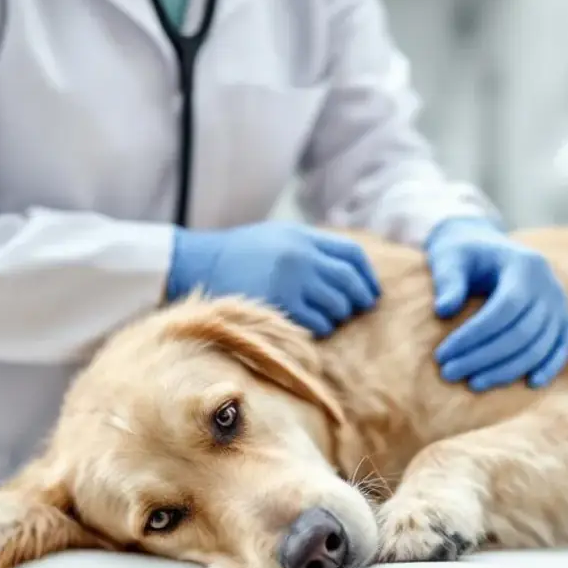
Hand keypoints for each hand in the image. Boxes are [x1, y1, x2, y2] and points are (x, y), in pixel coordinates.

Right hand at [166, 221, 379, 336]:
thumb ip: (312, 249)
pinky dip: (319, 329)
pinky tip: (311, 328)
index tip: (370, 291)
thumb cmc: (240, 255)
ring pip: (335, 308)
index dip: (367, 276)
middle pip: (348, 283)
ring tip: (326, 318)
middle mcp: (301, 257)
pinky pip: (316, 325)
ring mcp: (290, 283)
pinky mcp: (279, 307)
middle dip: (357, 300)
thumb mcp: (278, 237)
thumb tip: (350, 270)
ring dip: (336, 317)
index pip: (352, 255)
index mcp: (304, 237)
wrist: (198, 264)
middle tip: (356, 310)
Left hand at [426, 217, 567, 391]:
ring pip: (539, 345)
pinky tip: (530, 384)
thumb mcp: (449, 258)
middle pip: (521, 332)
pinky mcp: (563, 318)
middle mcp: (548, 283)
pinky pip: (561, 346)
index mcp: (524, 264)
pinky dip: (549, 367)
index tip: (442, 355)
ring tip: (473, 383)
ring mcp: (559, 302)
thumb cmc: (462, 254)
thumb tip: (443, 310)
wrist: (485, 246)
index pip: (503, 309)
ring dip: (507, 370)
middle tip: (449, 373)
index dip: (473, 336)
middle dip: (484, 358)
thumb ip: (448, 282)